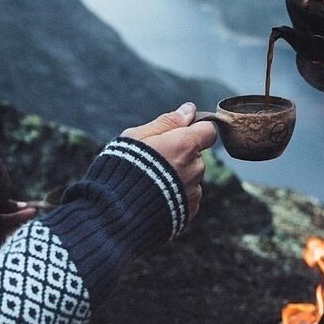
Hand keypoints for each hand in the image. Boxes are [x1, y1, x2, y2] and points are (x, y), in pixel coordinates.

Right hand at [121, 103, 217, 220]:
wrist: (115, 214)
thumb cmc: (122, 169)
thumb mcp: (137, 137)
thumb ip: (167, 122)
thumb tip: (189, 109)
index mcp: (185, 146)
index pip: (208, 130)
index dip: (196, 129)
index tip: (180, 132)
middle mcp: (195, 169)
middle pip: (197, 155)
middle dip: (181, 155)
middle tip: (154, 162)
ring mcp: (193, 192)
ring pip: (192, 177)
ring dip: (178, 176)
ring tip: (151, 183)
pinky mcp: (190, 211)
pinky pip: (187, 197)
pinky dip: (176, 195)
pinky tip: (155, 196)